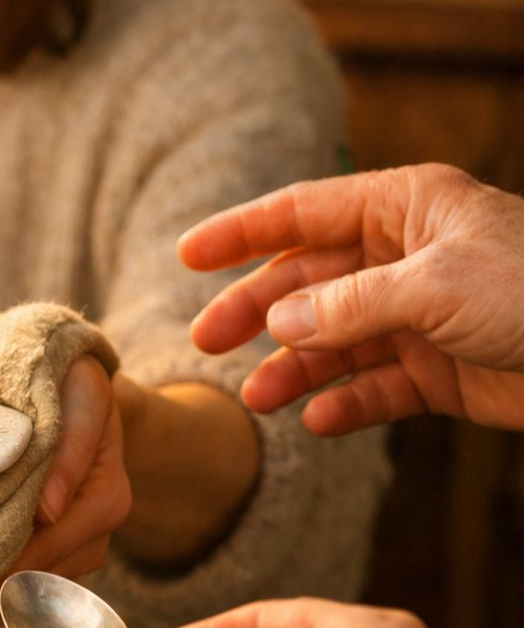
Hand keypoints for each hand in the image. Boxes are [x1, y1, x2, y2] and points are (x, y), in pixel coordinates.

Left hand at [0, 356, 130, 627]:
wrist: (82, 388)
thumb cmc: (73, 383)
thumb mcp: (80, 394)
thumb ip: (72, 444)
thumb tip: (48, 511)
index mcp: (104, 499)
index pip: (40, 551)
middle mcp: (95, 534)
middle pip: (30, 583)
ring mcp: (78, 548)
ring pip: (25, 593)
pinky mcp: (58, 552)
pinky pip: (21, 585)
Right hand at [180, 163, 523, 433]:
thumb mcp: (436, 287)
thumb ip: (349, 305)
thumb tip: (280, 324)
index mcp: (407, 208)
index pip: (304, 212)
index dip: (242, 232)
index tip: (186, 255)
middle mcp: (407, 256)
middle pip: (309, 279)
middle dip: (257, 311)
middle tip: (206, 342)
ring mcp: (422, 314)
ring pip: (335, 338)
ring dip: (294, 367)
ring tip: (258, 396)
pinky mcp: (441, 368)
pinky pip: (376, 385)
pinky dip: (345, 402)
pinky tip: (318, 419)